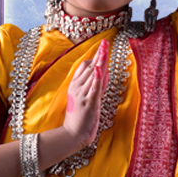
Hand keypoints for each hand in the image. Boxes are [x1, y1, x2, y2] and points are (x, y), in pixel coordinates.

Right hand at [42, 42, 112, 165]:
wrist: (73, 134)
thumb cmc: (80, 118)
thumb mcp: (86, 98)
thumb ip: (95, 85)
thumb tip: (104, 72)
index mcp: (75, 85)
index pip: (84, 66)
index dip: (94, 58)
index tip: (103, 48)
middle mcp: (77, 87)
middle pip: (90, 67)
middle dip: (99, 54)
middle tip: (105, 42)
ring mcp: (83, 94)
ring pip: (93, 74)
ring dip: (100, 61)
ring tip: (105, 47)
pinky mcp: (89, 103)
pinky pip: (94, 88)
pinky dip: (97, 77)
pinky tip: (99, 68)